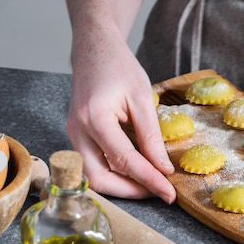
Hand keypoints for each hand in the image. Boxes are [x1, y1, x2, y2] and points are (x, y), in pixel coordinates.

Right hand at [67, 29, 175, 201]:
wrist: (95, 49)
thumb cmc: (119, 67)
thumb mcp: (143, 99)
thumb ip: (151, 137)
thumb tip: (163, 169)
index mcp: (94, 118)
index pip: (124, 161)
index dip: (149, 180)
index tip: (169, 194)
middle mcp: (77, 130)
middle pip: (99, 178)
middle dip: (131, 191)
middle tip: (160, 191)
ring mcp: (74, 135)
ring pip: (94, 176)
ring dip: (123, 185)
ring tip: (151, 183)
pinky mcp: (77, 137)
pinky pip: (94, 164)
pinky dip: (116, 173)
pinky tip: (137, 171)